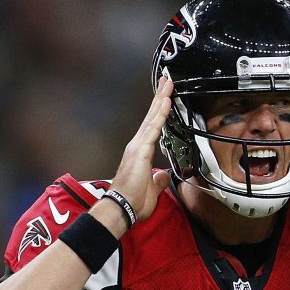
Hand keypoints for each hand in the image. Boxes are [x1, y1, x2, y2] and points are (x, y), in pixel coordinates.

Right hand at [108, 76, 173, 222]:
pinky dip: (160, 115)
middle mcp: (137, 146)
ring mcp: (137, 147)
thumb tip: (163, 174)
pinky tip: (166, 103)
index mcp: (140, 153)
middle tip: (166, 80)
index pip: (153, 127)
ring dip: (161, 100)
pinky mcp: (140, 151)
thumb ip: (158, 180)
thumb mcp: (152, 189)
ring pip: (152, 118)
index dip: (160, 111)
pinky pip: (153, 128)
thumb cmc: (132, 202)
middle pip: (151, 116)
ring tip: (168, 84)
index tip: (166, 97)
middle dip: (160, 98)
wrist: (121, 209)